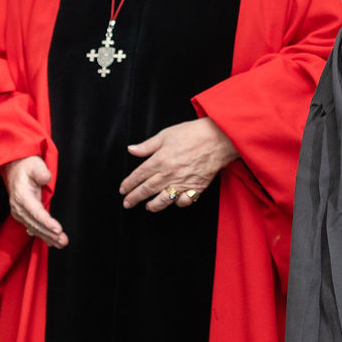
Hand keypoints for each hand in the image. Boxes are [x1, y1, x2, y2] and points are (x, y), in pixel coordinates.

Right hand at [1, 156, 66, 247]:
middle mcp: (19, 207)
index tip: (57, 229)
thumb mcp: (34, 164)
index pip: (35, 211)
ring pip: (35, 228)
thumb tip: (46, 178)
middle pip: (35, 224)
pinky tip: (51, 243)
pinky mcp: (23, 215)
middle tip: (63, 241)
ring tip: (61, 243)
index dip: (46, 222)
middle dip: (50, 234)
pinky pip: (33, 228)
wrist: (15, 169)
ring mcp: (20, 213)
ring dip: (48, 237)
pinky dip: (42, 236)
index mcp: (22, 196)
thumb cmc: (27, 167)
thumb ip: (40, 171)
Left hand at [118, 118, 237, 210]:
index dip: (128, 184)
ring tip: (148, 207)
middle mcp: (169, 174)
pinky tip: (174, 202)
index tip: (123, 189)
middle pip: (147, 189)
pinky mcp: (197, 187)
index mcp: (160, 160)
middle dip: (134, 198)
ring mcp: (183, 182)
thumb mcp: (166, 135)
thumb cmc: (193, 134)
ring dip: (153, 205)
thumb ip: (147, 146)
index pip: (138, 175)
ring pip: (163, 199)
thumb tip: (131, 150)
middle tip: (127, 203)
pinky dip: (178, 203)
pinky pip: (184, 201)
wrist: (219, 139)